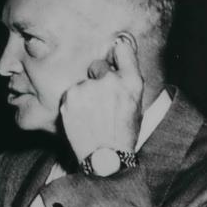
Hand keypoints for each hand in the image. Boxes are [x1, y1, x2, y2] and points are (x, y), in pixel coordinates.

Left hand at [60, 37, 144, 162]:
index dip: (117, 52)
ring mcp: (88, 87)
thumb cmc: (123, 133)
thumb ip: (127, 80)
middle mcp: (110, 80)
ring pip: (83, 82)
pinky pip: (72, 93)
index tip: (114, 55)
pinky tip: (82, 118)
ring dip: (85, 93)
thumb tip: (117, 56)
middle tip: (101, 102)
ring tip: (91, 115)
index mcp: (132, 81)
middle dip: (98, 78)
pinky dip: (74, 103)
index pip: (123, 48)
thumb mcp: (137, 104)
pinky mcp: (70, 96)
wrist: (104, 157)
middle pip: (98, 66)